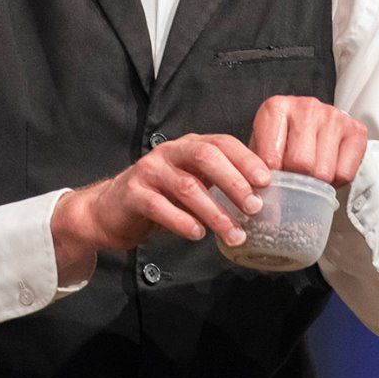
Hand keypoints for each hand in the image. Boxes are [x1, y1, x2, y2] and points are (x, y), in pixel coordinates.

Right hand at [51, 134, 271, 283]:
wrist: (111, 211)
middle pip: (205, 156)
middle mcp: (169, 152)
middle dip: (234, 182)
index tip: (267, 181)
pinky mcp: (132, 193)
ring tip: (233, 234)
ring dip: (214, 212)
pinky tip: (197, 234)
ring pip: (186, 186)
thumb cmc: (161, 199)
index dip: (245, 159)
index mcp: (188, 146)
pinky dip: (182, 221)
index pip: (221, 143)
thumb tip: (262, 201)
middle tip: (254, 207)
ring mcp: (149, 171)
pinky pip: (160, 206)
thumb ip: (218, 186)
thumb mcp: (193, 186)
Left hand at [249, 95, 367, 187]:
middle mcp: (306, 107)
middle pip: (301, 164)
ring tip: (310, 175)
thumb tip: (259, 194)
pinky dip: (335, 182)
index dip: (271, 178)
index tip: (272, 182)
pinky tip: (328, 170)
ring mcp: (333, 116)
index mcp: (276, 108)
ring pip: (323, 172)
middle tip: (293, 179)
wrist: (311, 122)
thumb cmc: (282, 139)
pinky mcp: (356, 130)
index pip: (271, 158)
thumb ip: (257, 167)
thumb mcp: (261, 147)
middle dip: (296, 180)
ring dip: (316, 184)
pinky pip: (345, 173)